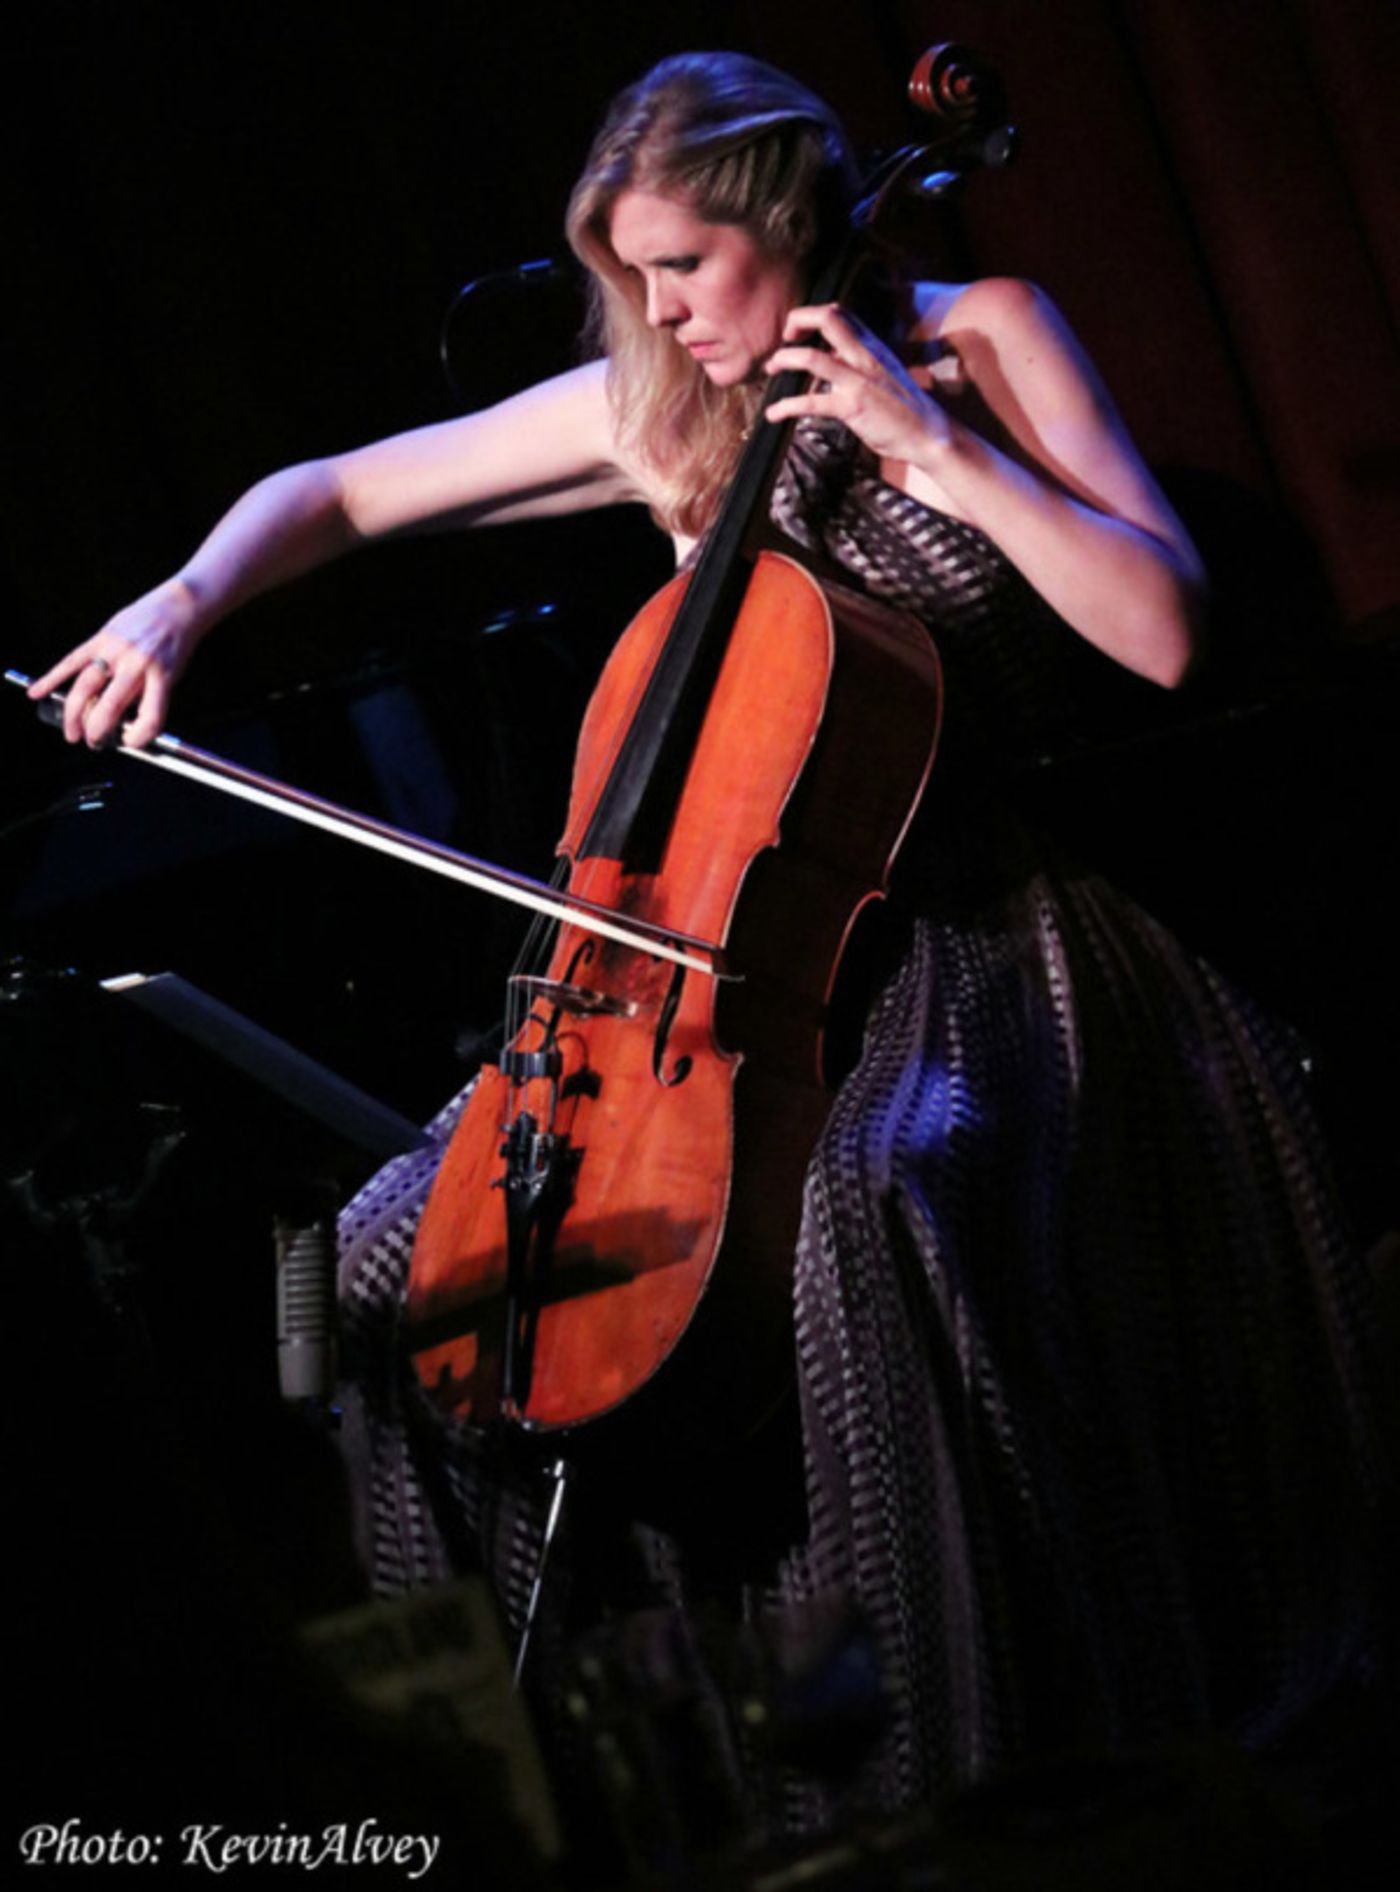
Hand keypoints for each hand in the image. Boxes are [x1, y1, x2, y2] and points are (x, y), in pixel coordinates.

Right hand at [27, 577, 203, 747]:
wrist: (179, 606)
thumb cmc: (176, 645)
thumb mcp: (172, 676)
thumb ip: (148, 697)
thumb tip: (121, 724)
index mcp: (162, 677)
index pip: (150, 718)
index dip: (139, 737)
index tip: (130, 743)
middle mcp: (138, 664)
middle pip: (109, 707)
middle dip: (96, 731)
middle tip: (92, 742)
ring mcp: (117, 650)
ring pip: (85, 687)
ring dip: (74, 714)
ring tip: (71, 732)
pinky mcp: (101, 638)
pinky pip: (72, 661)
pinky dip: (52, 678)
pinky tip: (37, 692)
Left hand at [763, 304, 952, 467]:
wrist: (930, 434)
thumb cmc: (903, 407)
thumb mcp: (882, 372)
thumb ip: (858, 360)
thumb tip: (830, 355)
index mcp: (872, 346)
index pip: (840, 312)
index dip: (813, 315)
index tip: (797, 332)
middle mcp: (865, 356)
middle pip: (828, 318)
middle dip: (797, 321)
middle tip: (784, 340)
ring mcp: (858, 381)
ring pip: (812, 358)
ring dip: (785, 359)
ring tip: (771, 368)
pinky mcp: (853, 408)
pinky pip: (812, 403)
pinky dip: (787, 406)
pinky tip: (773, 413)